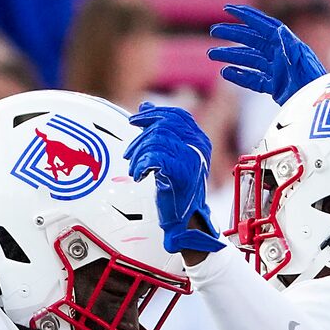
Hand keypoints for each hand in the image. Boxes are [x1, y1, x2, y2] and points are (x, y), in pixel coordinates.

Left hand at [126, 103, 224, 257]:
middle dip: (140, 137)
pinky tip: (139, 176)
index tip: (135, 120)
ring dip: (138, 154)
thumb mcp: (171, 157)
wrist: (185, 223)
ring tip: (134, 169)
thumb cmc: (177, 192)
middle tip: (129, 154)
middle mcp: (198, 147)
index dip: (154, 114)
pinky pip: (155, 158)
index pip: (177, 116)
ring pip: (157, 140)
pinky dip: (141, 166)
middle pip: (164, 126)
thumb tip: (145, 106)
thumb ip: (161, 133)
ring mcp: (191, 159)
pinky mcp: (180, 173)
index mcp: (199, 141)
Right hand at [208, 3, 325, 101]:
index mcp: (285, 42)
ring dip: (231, 56)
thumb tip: (277, 28)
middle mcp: (279, 53)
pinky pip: (254, 79)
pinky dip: (240, 76)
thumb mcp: (299, 59)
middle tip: (213, 32)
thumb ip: (287, 44)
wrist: (318, 105)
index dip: (245, 15)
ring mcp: (277, 70)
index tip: (227, 9)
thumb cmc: (311, 81)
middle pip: (251, 40)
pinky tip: (226, 72)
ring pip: (249, 59)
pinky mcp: (275, 87)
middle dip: (232, 35)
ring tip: (213, 55)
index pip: (262, 24)